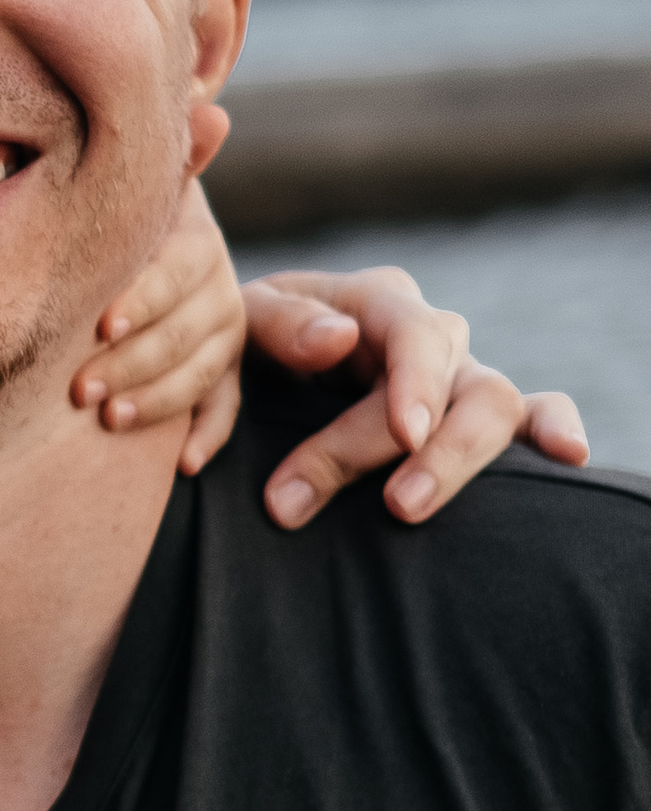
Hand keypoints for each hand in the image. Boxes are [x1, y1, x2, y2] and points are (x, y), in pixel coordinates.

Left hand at [70, 179, 242, 467]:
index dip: (143, 295)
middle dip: (134, 360)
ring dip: (158, 400)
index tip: (100, 324)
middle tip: (79, 389)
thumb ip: (168, 158)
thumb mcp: (132, 190)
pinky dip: (207, 434)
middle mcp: (218, 288)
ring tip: (110, 421)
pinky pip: (225, 408)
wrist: (118, 248)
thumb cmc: (106, 219)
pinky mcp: (218, 374)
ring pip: (202, 372)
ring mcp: (222, 335)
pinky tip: (183, 462)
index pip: (179, 268)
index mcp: (195, 242)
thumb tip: (215, 114)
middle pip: (188, 330)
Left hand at [245, 266, 588, 528]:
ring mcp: (455, 377)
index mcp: (376, 302)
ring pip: (496, 407)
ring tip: (413, 508)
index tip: (404, 436)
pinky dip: (553, 429)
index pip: (415, 334)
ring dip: (462, 461)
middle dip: (434, 448)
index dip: (416, 385)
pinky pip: (530, 414)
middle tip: (398, 506)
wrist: (247, 369)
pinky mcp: (466, 415)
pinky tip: (568, 457)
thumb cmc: (241, 342)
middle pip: (462, 384)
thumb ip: (279, 325)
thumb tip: (339, 340)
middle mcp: (429, 336)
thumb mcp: (242, 322)